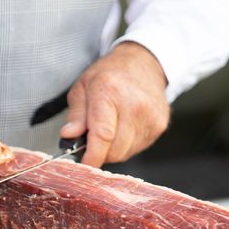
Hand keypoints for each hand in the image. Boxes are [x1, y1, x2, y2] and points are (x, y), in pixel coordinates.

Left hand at [60, 42, 169, 166]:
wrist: (143, 63)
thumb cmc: (109, 75)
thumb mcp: (82, 87)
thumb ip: (75, 115)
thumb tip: (69, 135)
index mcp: (110, 92)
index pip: (102, 134)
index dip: (92, 156)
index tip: (83, 165)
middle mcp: (134, 105)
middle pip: (114, 150)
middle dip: (100, 151)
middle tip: (92, 138)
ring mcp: (151, 116)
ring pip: (125, 153)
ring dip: (113, 149)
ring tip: (110, 128)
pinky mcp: (160, 126)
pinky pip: (137, 148)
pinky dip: (126, 145)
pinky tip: (124, 128)